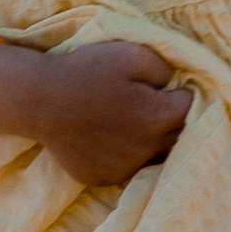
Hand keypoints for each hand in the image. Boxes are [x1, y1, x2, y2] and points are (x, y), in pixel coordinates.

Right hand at [24, 39, 192, 187]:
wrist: (40, 101)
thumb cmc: (85, 72)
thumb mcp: (130, 53)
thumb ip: (164, 67)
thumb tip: (175, 83)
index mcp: (158, 117)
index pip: (191, 105)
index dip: (181, 92)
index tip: (169, 86)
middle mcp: (148, 149)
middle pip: (179, 136)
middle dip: (174, 120)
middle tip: (156, 104)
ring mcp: (125, 168)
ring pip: (156, 157)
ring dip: (155, 142)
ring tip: (137, 124)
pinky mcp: (105, 177)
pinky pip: (128, 169)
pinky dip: (127, 156)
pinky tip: (112, 139)